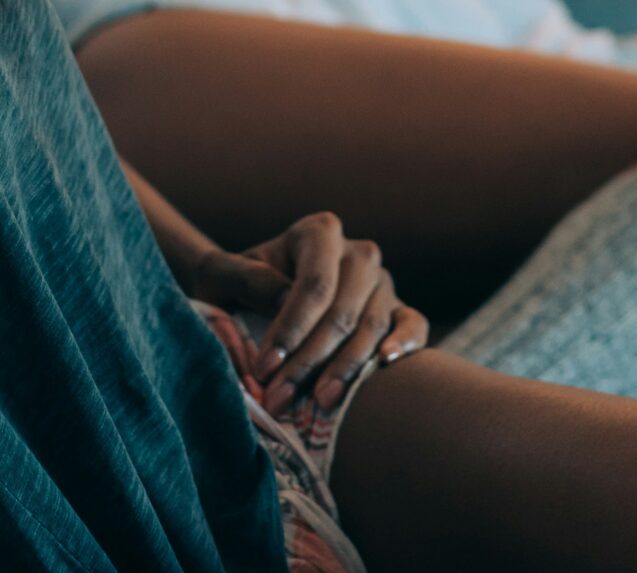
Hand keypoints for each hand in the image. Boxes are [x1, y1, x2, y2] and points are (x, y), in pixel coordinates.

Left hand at [184, 211, 427, 411]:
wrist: (255, 296)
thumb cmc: (236, 287)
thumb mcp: (222, 276)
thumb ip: (243, 279)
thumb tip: (283, 298)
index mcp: (317, 233)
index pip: (313, 284)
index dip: (290, 330)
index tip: (263, 370)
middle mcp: (358, 252)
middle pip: (342, 310)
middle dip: (310, 361)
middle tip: (280, 400)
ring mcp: (383, 281)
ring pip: (373, 326)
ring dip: (345, 370)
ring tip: (319, 404)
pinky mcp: (399, 309)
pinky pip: (414, 324)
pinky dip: (406, 344)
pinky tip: (386, 364)